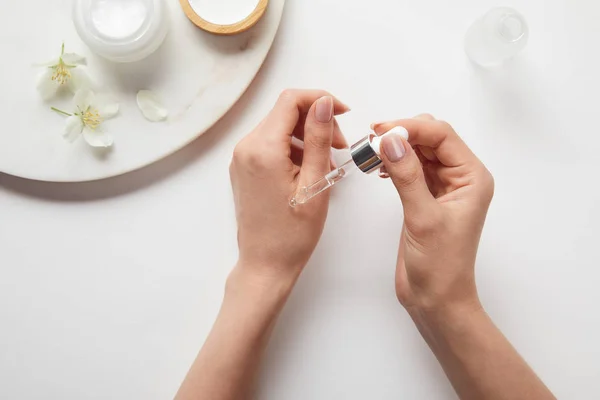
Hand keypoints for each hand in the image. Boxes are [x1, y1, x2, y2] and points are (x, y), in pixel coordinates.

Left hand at [230, 89, 348, 283]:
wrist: (265, 264)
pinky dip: (293, 149)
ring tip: (327, 162)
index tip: (344, 113)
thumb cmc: (292, 233)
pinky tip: (309, 170)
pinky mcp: (244, 169)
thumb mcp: (315, 183)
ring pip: (279, 128)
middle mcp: (246, 148)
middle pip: (285, 112)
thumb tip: (324, 104)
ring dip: (306, 136)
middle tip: (340, 146)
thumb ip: (319, 138)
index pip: (291, 100)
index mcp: (262, 148)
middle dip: (316, 121)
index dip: (320, 99)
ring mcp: (241, 158)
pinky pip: (271, 145)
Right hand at [374, 115, 493, 313]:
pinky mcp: (425, 197)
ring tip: (371, 152)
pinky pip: (410, 168)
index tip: (382, 130)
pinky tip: (378, 167)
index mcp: (472, 178)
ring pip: (418, 152)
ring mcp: (442, 187)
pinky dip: (394, 163)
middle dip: (402, 134)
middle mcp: (460, 178)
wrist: (435, 299)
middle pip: (430, 139)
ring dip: (395, 148)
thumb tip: (391, 140)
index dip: (412, 127)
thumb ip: (407, 176)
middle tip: (373, 140)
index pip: (442, 136)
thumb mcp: (423, 217)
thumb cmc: (440, 265)